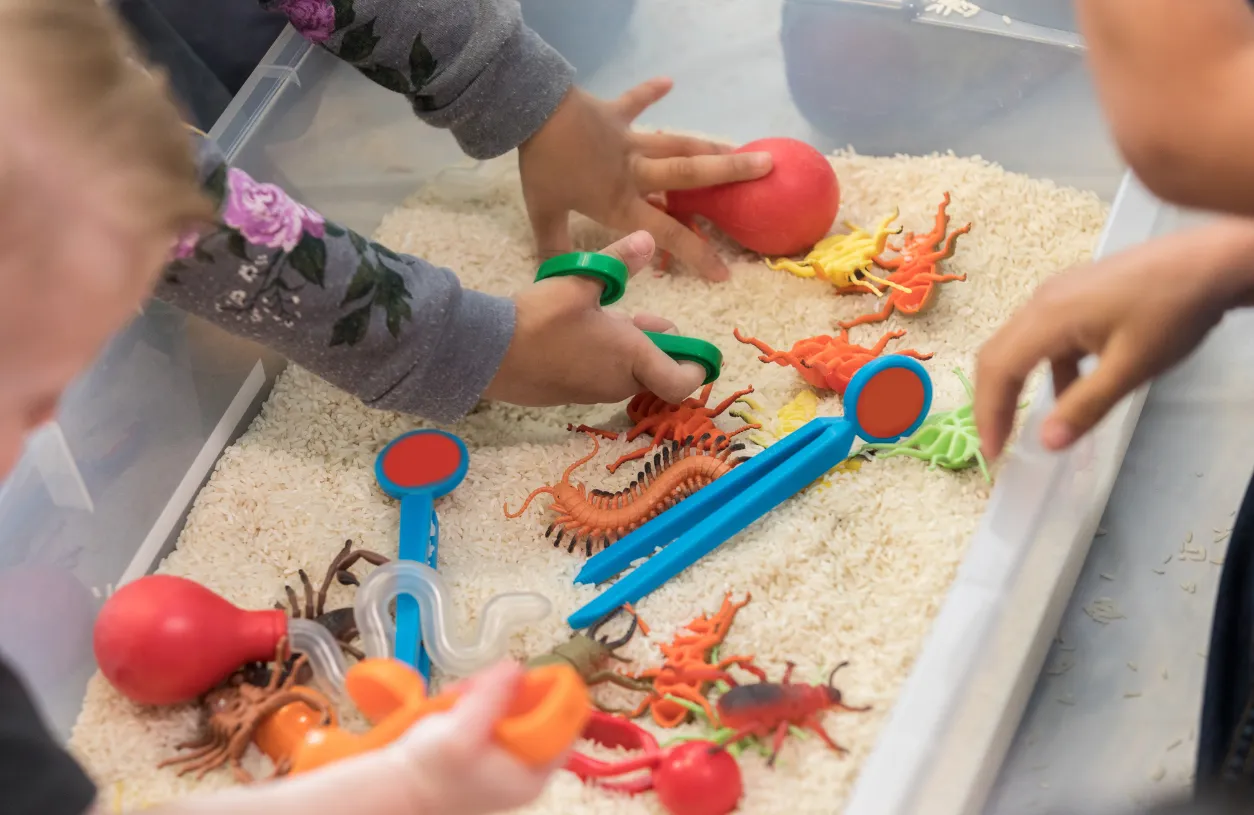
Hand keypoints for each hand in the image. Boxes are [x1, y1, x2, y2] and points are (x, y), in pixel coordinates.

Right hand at [391, 661, 564, 814]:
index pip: (564, 729)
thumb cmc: (431, 772)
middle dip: (509, 691)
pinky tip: (455, 699)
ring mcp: (506, 757)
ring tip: (459, 693)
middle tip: (481, 683)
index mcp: (533, 776)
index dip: (553, 698)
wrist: (397, 788)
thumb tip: (517, 666)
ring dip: (488, 692)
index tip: (535, 675)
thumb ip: (492, 697)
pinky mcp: (488, 746)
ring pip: (513, 707)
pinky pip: (494, 711)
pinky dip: (475, 700)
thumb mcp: (463, 732)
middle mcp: (525, 768)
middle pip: (536, 711)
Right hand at [484, 230, 707, 406]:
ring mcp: (592, 391)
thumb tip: (647, 238)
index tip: (693, 350)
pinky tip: (581, 331)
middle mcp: (617, 381)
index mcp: (631, 357)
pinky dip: (603, 358)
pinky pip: (600, 378)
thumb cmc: (539, 319)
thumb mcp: (579, 282)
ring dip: (628, 351)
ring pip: (626, 374)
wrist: (487, 354)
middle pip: (654, 373)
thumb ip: (617, 262)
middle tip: (646, 319)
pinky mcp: (570, 394)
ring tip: (610, 317)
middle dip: (657, 348)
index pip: (680, 381)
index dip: (693, 367)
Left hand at [519, 78, 772, 281]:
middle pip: (690, 176)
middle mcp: (636, 171)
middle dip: (729, 175)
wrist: (532, 113)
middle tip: (766, 170)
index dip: (696, 254)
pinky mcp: (615, 113)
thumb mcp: (545, 215)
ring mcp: (629, 139)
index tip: (724, 272)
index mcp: (621, 201)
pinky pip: (636, 101)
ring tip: (742, 146)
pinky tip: (670, 81)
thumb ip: (556, 248)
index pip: (666, 234)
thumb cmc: (543, 168)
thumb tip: (557, 280)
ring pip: (677, 144)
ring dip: (710, 145)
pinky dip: (651, 91)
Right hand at [975, 219, 1253, 459]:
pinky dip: (1045, 368)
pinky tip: (1073, 387)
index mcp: (1047, 317)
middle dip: (991, 401)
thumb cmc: (1172, 312)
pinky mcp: (1075, 293)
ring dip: (1017, 385)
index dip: (989, 414)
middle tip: (998, 442)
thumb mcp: (1131, 368)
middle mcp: (1041, 301)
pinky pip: (1043, 334)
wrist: (1212, 260)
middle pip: (997, 354)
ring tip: (1029, 422)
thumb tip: (1046, 444)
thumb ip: (1085, 406)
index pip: (998, 370)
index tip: (993, 454)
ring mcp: (1057, 293)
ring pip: (1018, 344)